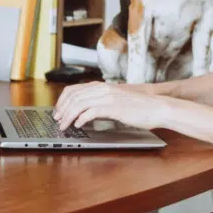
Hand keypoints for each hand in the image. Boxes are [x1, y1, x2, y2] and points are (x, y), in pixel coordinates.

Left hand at [53, 81, 170, 130]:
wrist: (156, 107)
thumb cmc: (138, 106)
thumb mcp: (116, 101)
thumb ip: (101, 103)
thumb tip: (87, 113)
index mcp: (102, 86)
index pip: (73, 89)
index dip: (62, 101)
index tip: (58, 111)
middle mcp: (102, 89)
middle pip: (73, 97)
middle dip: (62, 110)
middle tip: (57, 120)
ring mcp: (108, 97)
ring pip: (79, 104)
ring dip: (68, 116)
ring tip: (64, 125)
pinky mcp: (113, 107)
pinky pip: (91, 112)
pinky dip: (81, 119)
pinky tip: (78, 125)